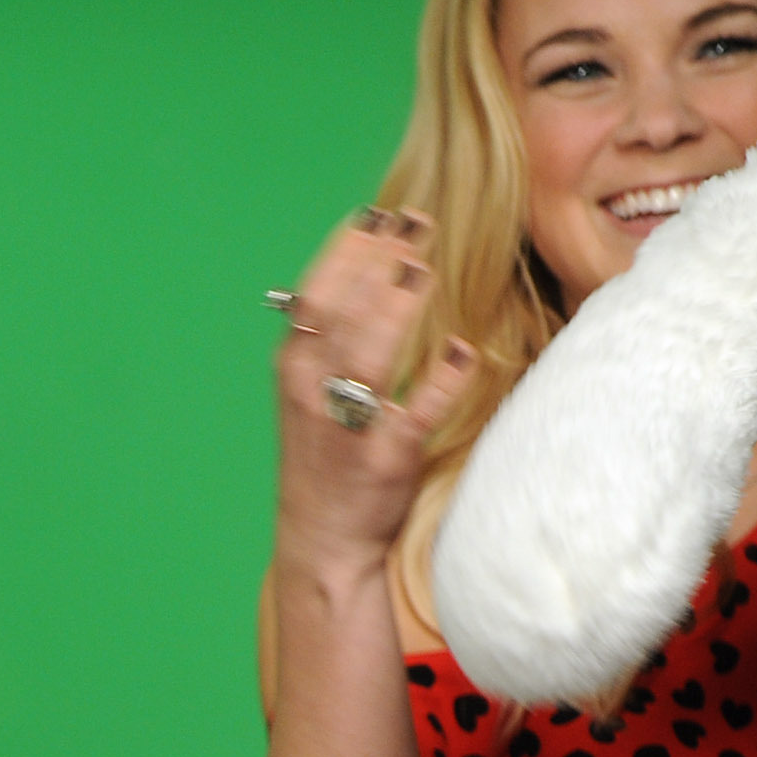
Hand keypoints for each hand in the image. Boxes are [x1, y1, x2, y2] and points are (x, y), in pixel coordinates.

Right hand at [272, 207, 479, 579]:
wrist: (323, 542)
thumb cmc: (325, 458)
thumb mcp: (310, 393)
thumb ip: (332, 338)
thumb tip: (374, 270)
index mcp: (294, 367)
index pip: (314, 293)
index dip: (349, 248)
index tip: (383, 214)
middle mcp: (312, 392)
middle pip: (339, 312)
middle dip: (375, 262)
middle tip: (415, 226)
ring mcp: (346, 427)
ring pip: (367, 354)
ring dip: (396, 306)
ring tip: (425, 268)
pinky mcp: (384, 461)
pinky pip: (415, 413)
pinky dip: (440, 381)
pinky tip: (461, 351)